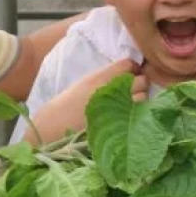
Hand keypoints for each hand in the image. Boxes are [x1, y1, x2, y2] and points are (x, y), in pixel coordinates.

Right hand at [25, 58, 145, 143]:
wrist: (52, 131)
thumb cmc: (64, 108)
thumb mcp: (83, 85)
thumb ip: (104, 79)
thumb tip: (124, 75)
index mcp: (100, 78)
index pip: (128, 65)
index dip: (132, 69)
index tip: (131, 74)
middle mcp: (112, 91)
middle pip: (142, 81)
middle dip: (139, 85)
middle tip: (132, 92)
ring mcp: (119, 110)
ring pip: (144, 99)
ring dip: (140, 101)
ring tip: (130, 107)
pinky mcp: (122, 128)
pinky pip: (140, 117)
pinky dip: (138, 116)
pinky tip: (129, 119)